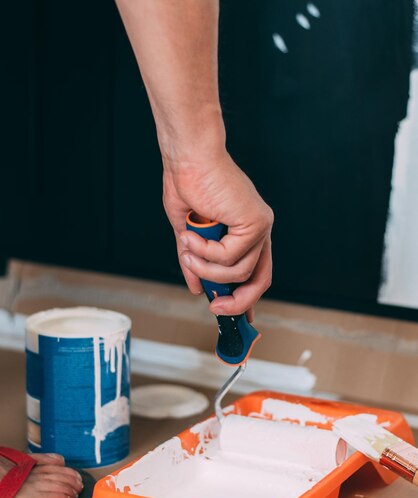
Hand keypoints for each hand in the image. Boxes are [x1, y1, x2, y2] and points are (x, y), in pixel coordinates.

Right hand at [162, 151, 273, 318]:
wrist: (189, 158)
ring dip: (207, 269)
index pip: (255, 273)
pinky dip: (206, 253)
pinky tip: (191, 237)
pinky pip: (230, 257)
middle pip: (259, 281)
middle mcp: (259, 231)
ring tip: (187, 251)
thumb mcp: (189, 234)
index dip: (246, 299)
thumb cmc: (188, 185)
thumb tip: (197, 289)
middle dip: (237, 301)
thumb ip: (196, 263)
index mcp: (246, 232)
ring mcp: (260, 226)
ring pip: (239, 272)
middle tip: (214, 308)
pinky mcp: (256, 222)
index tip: (235, 318)